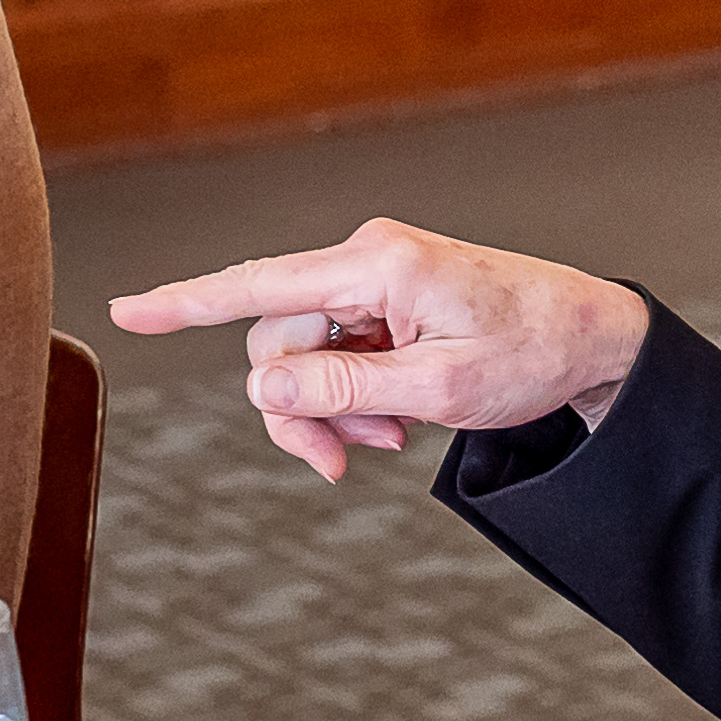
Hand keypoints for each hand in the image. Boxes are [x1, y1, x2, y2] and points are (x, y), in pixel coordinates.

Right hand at [107, 218, 649, 482]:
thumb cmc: (534, 352)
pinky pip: (341, 353)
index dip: (184, 305)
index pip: (258, 286)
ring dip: (337, 407)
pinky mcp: (389, 299)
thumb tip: (263, 385)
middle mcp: (367, 259)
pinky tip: (401, 417)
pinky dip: (359, 394)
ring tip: (393, 437)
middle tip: (349, 461)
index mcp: (377, 265)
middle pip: (280, 342)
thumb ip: (346, 388)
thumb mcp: (441, 390)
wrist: (596, 337)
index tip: (125, 312)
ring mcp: (377, 278)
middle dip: (304, 409)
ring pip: (307, 356)